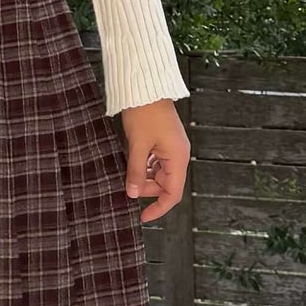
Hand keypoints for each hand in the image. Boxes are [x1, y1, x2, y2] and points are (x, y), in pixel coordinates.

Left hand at [120, 98, 188, 222]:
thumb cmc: (144, 113)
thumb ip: (136, 171)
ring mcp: (172, 148)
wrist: (145, 87)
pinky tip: (132, 162)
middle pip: (165, 184)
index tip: (142, 217)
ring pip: (159, 174)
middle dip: (147, 189)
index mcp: (178, 158)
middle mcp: (179, 155)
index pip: (172, 194)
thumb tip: (132, 194)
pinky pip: (156, 162)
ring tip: (128, 171)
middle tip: (127, 186)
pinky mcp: (164, 142)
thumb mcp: (138, 145)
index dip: (158, 208)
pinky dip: (144, 166)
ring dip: (144, 177)